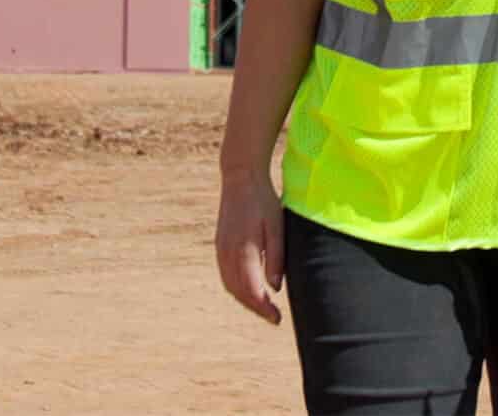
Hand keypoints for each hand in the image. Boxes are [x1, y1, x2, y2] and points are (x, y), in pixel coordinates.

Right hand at [214, 169, 284, 324]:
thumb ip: (276, 258)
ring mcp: (221, 249)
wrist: (240, 178)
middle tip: (273, 317)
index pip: (252, 291)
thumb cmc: (263, 201)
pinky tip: (249, 290)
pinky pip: (226, 274)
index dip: (264, 309)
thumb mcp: (276, 228)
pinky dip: (237, 288)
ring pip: (230, 285)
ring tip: (263, 307)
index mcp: (244, 251)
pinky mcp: (220, 245)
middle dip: (255, 308)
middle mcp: (228, 254)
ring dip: (245, 300)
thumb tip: (275, 288)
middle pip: (239, 292)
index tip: (277, 319)